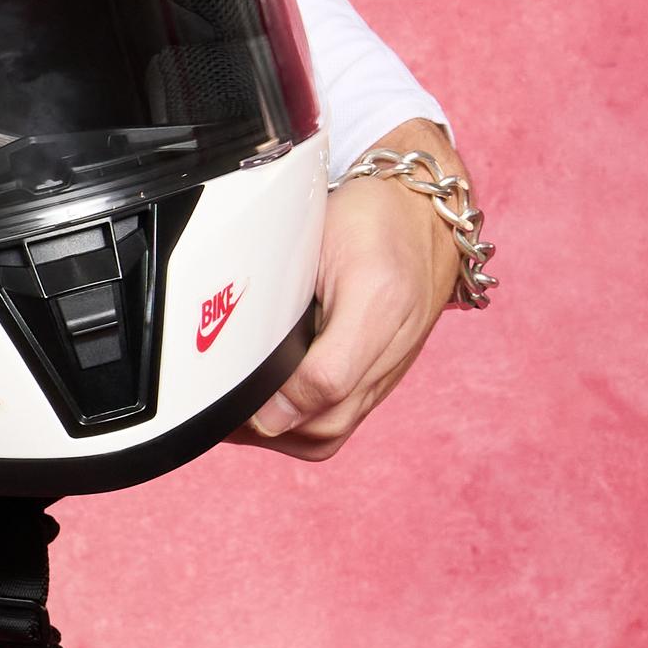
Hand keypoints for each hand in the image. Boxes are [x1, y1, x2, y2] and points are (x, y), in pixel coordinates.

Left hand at [248, 123, 463, 458]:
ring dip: (280, 434)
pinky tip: (267, 403)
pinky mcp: (380, 378)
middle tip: (222, 402)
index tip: (234, 385)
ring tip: (239, 409)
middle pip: (322, 429)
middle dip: (266, 427)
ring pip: (328, 434)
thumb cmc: (373, 218)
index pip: (323, 384)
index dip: (272, 397)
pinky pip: (339, 420)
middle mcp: (388, 354)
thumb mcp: (326, 240)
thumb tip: (264, 377)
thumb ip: (294, 301)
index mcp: (377, 309)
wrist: (425, 214)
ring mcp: (387, 372)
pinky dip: (299, 424)